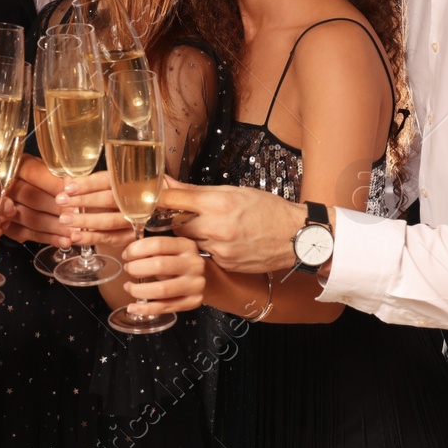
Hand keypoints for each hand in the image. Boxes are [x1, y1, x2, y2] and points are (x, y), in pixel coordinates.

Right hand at [7, 155, 70, 245]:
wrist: (19, 191)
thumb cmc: (42, 178)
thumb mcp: (48, 168)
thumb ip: (58, 174)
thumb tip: (72, 182)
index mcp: (17, 165)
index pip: (35, 174)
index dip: (55, 185)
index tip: (74, 194)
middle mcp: (6, 185)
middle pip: (32, 198)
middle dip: (58, 208)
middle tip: (78, 216)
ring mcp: (4, 208)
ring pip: (31, 218)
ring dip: (55, 226)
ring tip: (74, 232)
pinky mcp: (8, 226)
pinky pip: (27, 234)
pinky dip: (48, 238)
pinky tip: (64, 241)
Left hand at [56, 173, 133, 246]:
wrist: (133, 215)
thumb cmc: (115, 196)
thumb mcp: (104, 186)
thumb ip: (88, 184)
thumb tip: (68, 181)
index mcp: (126, 183)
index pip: (107, 180)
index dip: (87, 184)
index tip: (68, 187)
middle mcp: (133, 200)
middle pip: (108, 200)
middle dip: (83, 201)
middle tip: (61, 201)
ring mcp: (133, 220)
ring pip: (109, 221)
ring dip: (85, 221)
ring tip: (64, 220)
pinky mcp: (129, 236)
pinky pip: (109, 238)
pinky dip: (91, 238)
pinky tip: (75, 236)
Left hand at [120, 236, 204, 315]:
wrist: (208, 279)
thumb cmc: (181, 263)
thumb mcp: (172, 250)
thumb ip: (154, 250)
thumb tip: (128, 253)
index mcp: (186, 246)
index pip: (158, 244)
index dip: (137, 250)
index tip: (126, 255)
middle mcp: (194, 264)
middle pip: (159, 265)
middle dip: (136, 268)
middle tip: (128, 270)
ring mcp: (195, 284)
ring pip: (162, 290)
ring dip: (138, 290)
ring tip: (129, 287)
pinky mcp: (193, 302)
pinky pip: (165, 307)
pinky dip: (145, 309)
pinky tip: (132, 308)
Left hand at [159, 176, 304, 273]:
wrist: (295, 236)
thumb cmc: (267, 209)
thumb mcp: (234, 191)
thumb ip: (196, 190)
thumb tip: (167, 182)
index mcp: (219, 204)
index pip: (173, 200)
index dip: (159, 198)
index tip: (152, 196)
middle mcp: (217, 229)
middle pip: (177, 224)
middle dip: (177, 218)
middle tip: (185, 212)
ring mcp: (220, 250)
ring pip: (190, 241)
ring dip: (193, 233)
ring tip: (210, 225)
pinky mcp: (225, 265)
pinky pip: (205, 254)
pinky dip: (208, 246)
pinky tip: (223, 239)